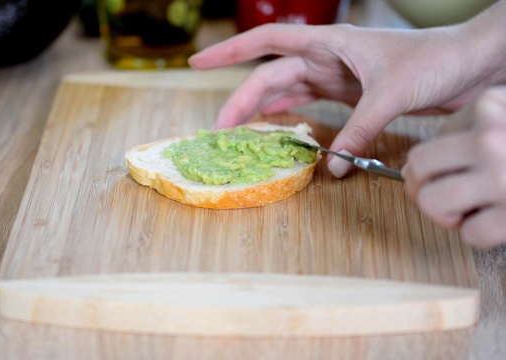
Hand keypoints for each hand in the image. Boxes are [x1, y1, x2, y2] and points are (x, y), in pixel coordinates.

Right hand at [189, 23, 497, 176]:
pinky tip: (278, 130)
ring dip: (262, 111)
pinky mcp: (350, 94)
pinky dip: (292, 119)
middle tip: (220, 127)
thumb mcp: (391, 94)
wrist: (469, 64)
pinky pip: (311, 106)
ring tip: (238, 132)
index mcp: (328, 43)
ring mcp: (337, 76)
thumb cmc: (434, 60)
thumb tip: (333, 167)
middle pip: (270, 76)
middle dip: (242, 100)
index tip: (199, 62)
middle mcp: (326, 57)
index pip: (267, 42)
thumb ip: (359, 131)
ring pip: (287, 92)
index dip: (230, 52)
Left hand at [402, 87, 505, 247]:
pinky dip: (478, 233)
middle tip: (444, 192)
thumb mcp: (503, 114)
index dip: (433, 162)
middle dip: (423, 186)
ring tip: (468, 205)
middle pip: (417, 168)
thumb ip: (470, 127)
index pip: (432, 134)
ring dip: (444, 212)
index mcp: (487, 108)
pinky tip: (495, 218)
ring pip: (431, 201)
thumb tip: (416, 165)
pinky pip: (471, 234)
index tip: (452, 168)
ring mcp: (502, 176)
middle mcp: (491, 139)